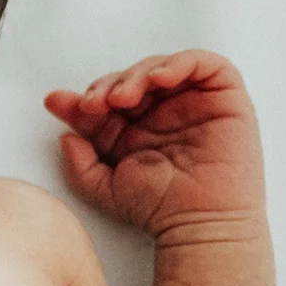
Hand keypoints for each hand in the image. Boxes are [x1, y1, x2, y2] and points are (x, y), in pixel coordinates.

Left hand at [45, 49, 263, 236]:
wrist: (198, 223)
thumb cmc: (156, 208)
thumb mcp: (102, 185)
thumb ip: (78, 161)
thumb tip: (63, 133)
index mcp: (135, 128)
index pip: (107, 98)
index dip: (85, 96)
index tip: (58, 103)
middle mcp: (164, 112)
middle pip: (132, 78)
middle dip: (107, 85)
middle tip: (93, 104)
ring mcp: (195, 103)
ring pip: (163, 67)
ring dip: (137, 74)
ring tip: (121, 97)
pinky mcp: (226, 99)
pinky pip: (207, 65)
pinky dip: (180, 63)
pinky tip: (159, 79)